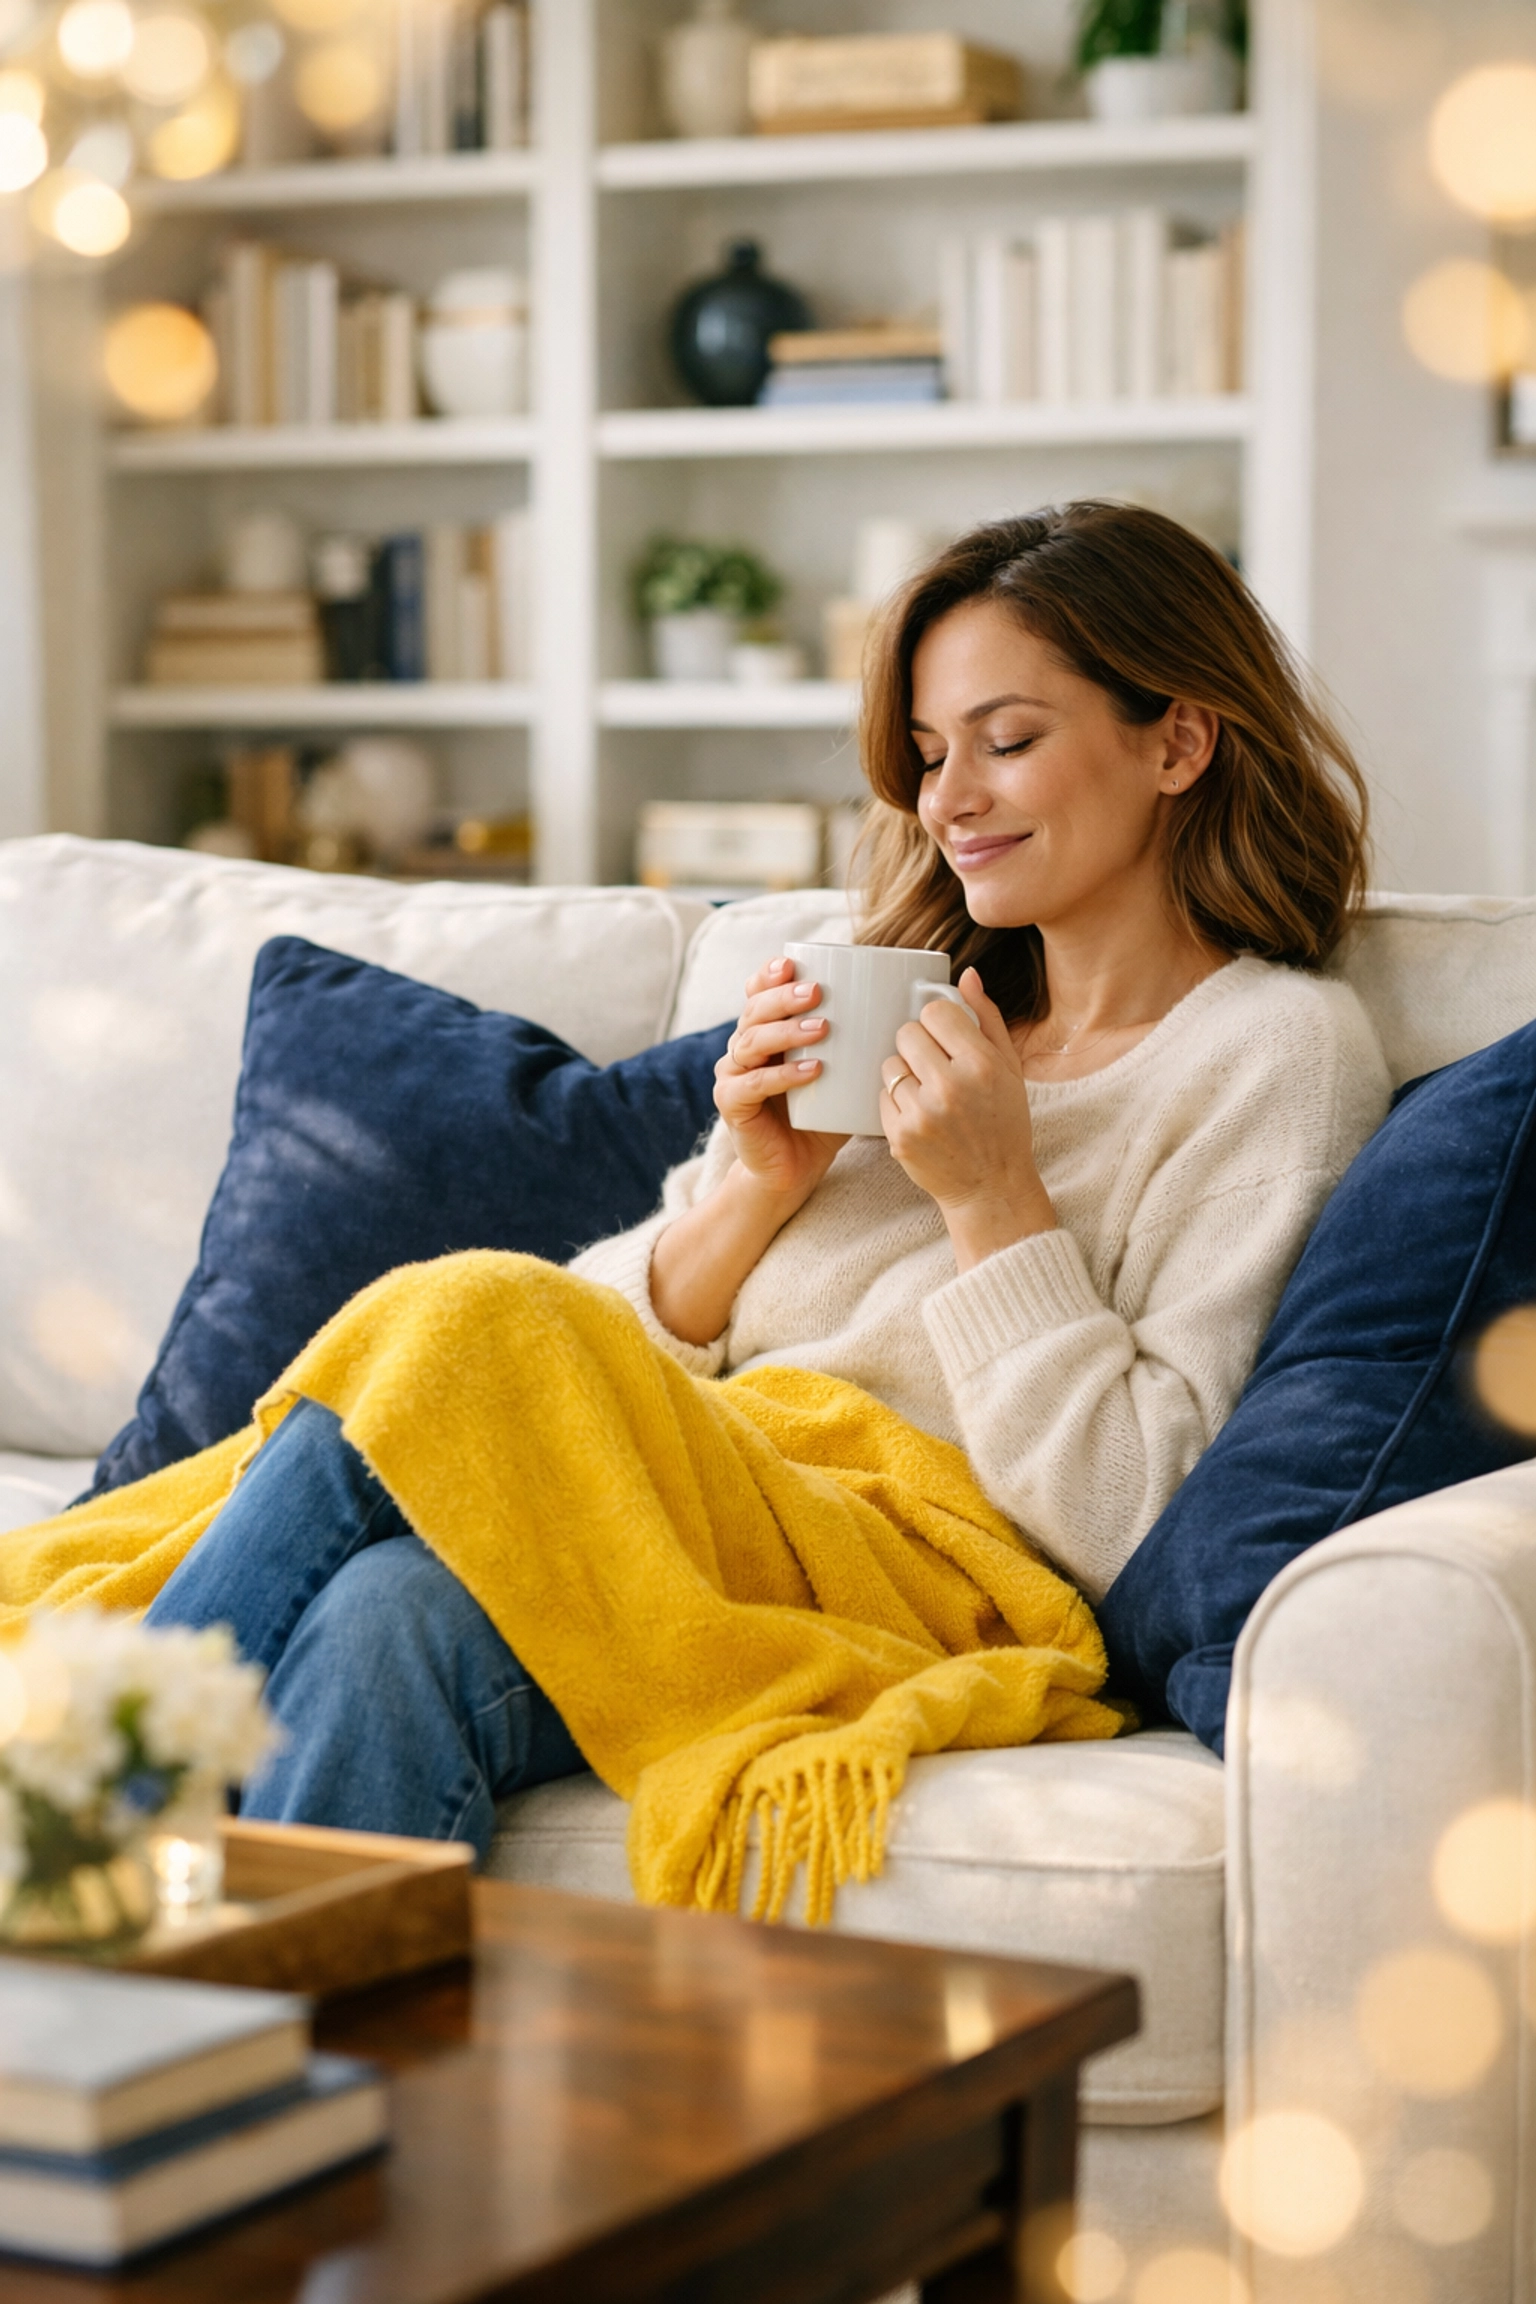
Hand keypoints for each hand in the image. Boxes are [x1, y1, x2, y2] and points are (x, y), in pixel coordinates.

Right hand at [714, 957, 848, 1202]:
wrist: (792, 1171)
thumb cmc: (823, 1117)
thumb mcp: (844, 1073)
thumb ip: (863, 1043)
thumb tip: (916, 1011)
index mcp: (765, 1032)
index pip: (758, 992)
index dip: (769, 975)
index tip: (793, 962)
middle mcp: (743, 1048)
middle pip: (754, 1010)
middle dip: (784, 997)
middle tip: (817, 991)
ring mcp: (733, 1076)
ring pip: (751, 1042)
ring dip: (787, 1031)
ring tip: (822, 1029)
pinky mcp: (732, 1105)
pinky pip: (752, 1084)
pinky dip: (782, 1076)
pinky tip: (812, 1071)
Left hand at [879, 967, 1055, 1271]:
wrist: (991, 1187)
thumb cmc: (1003, 1122)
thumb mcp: (1010, 1069)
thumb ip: (987, 1018)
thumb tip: (966, 974)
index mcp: (983, 1064)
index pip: (935, 1012)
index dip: (936, 1022)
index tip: (944, 1037)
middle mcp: (952, 1086)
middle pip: (906, 1033)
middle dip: (917, 1045)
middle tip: (933, 1067)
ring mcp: (923, 1113)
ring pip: (890, 1065)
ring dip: (903, 1074)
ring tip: (928, 1093)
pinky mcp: (900, 1136)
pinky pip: (882, 1097)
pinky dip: (896, 1103)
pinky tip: (920, 1117)